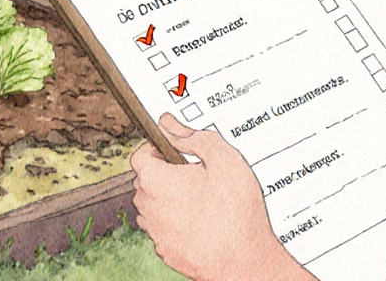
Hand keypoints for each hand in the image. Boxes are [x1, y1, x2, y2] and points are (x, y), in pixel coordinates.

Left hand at [130, 114, 313, 280]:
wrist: (246, 261)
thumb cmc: (237, 213)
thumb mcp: (224, 159)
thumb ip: (194, 136)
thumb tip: (171, 124)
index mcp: (156, 181)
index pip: (139, 155)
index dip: (156, 148)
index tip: (174, 150)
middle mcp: (149, 208)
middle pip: (146, 180)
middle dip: (165, 173)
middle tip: (195, 174)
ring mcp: (156, 232)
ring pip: (154, 206)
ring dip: (170, 198)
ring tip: (201, 198)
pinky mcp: (166, 250)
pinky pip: (164, 228)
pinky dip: (177, 222)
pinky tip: (201, 221)